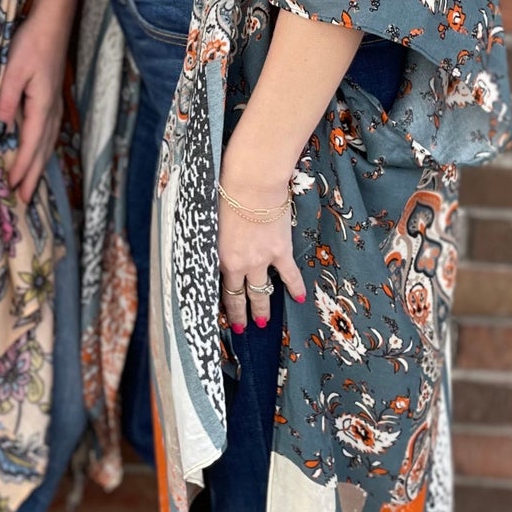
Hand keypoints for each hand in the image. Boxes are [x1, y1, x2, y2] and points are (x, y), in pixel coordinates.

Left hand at [0, 5, 67, 199]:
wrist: (53, 23)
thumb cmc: (30, 44)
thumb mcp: (13, 71)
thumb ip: (7, 101)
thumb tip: (0, 129)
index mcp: (42, 106)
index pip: (30, 145)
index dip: (21, 167)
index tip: (13, 188)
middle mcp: (52, 111)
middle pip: (42, 151)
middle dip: (32, 176)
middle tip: (25, 201)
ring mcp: (55, 106)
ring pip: (47, 144)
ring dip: (38, 166)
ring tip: (31, 186)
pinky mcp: (53, 100)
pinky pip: (48, 134)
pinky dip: (42, 151)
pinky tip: (39, 155)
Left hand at [217, 148, 306, 334]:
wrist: (251, 184)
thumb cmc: (226, 194)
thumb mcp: (212, 222)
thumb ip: (216, 242)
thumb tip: (215, 248)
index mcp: (221, 257)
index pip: (222, 288)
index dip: (225, 304)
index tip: (226, 316)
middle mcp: (241, 264)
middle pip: (241, 296)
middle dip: (241, 314)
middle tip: (243, 328)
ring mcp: (262, 260)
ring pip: (263, 292)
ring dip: (263, 309)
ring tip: (263, 322)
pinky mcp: (281, 251)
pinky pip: (289, 275)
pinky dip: (295, 288)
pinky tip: (299, 299)